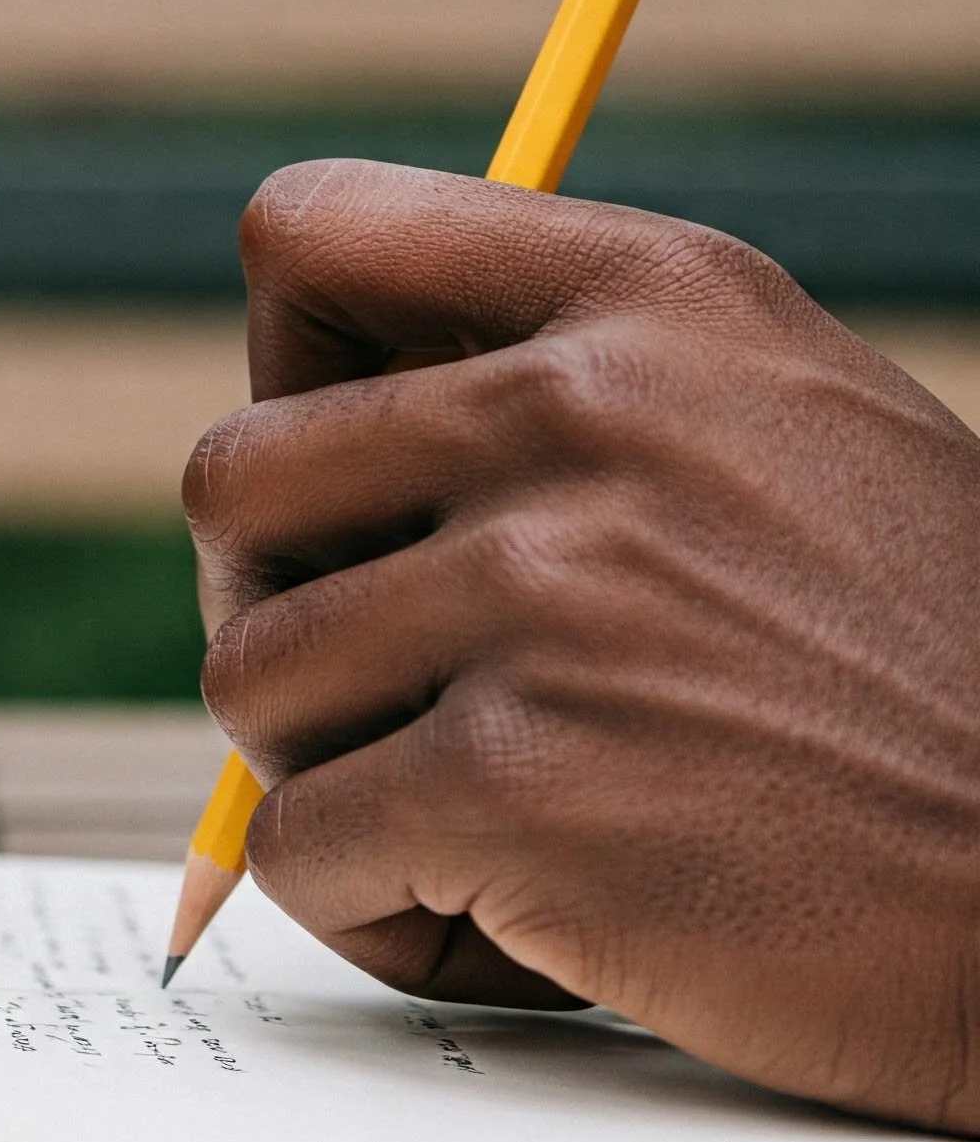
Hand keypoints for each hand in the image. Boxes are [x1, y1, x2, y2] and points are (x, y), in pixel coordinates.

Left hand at [187, 158, 979, 1132]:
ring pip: (248, 673)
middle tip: (381, 676)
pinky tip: (491, 913)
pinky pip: (297, 842)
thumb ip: (558, 370)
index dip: (285, 358)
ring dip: (329, 764)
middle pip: (231, 478)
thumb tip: (312, 415)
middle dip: (278, 598)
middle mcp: (582, 415)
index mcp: (645, 295)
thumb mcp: (778, 415)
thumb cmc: (920, 659)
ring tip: (468, 802)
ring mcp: (547, 597)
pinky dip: (367, 904)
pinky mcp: (521, 785)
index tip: (344, 469)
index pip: (310, 228)